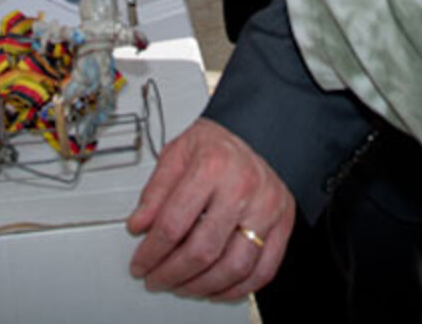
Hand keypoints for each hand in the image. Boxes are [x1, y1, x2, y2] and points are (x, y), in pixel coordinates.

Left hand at [126, 118, 293, 299]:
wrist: (253, 133)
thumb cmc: (214, 145)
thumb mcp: (175, 154)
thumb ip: (155, 191)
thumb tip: (138, 226)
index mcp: (213, 165)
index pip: (174, 223)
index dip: (151, 252)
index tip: (140, 263)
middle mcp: (243, 187)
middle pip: (203, 249)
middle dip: (172, 274)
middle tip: (156, 279)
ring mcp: (267, 208)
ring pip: (233, 267)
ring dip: (201, 286)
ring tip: (181, 286)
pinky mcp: (283, 224)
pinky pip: (263, 270)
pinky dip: (236, 289)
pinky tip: (215, 288)